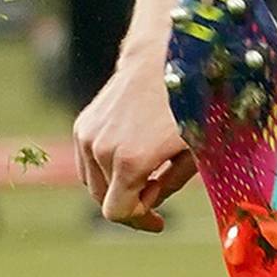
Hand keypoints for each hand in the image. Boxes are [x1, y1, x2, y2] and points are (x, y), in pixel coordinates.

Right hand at [73, 56, 196, 231]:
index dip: (140, 222)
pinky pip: (88, 162)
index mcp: (131, 162)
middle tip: (155, 196)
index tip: (159, 221)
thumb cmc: (189, 103)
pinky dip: (105, 168)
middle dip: (130, 205)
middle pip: (104, 200)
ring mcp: (88, 135)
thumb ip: (169, 185)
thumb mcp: (193, 150)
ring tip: (146, 173)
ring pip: (93, 182)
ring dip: (116, 185)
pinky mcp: (83, 123)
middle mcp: (102, 150)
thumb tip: (149, 203)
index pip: (118, 213)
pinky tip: (130, 157)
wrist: (164, 55)